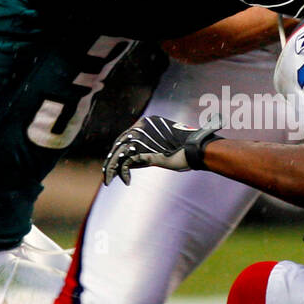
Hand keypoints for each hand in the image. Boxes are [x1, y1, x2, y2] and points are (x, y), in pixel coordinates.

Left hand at [102, 116, 218, 186]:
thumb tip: (129, 160)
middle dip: (111, 160)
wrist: (195, 149)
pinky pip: (125, 162)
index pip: (125, 136)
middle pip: (119, 144)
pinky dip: (122, 173)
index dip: (117, 150)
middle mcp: (140, 127)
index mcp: (145, 122)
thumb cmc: (183, 149)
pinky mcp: (142, 151)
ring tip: (109, 179)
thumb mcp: (163, 143)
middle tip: (107, 173)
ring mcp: (140, 138)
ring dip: (111, 168)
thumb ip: (147, 146)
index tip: (113, 160)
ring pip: (118, 153)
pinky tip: (127, 181)